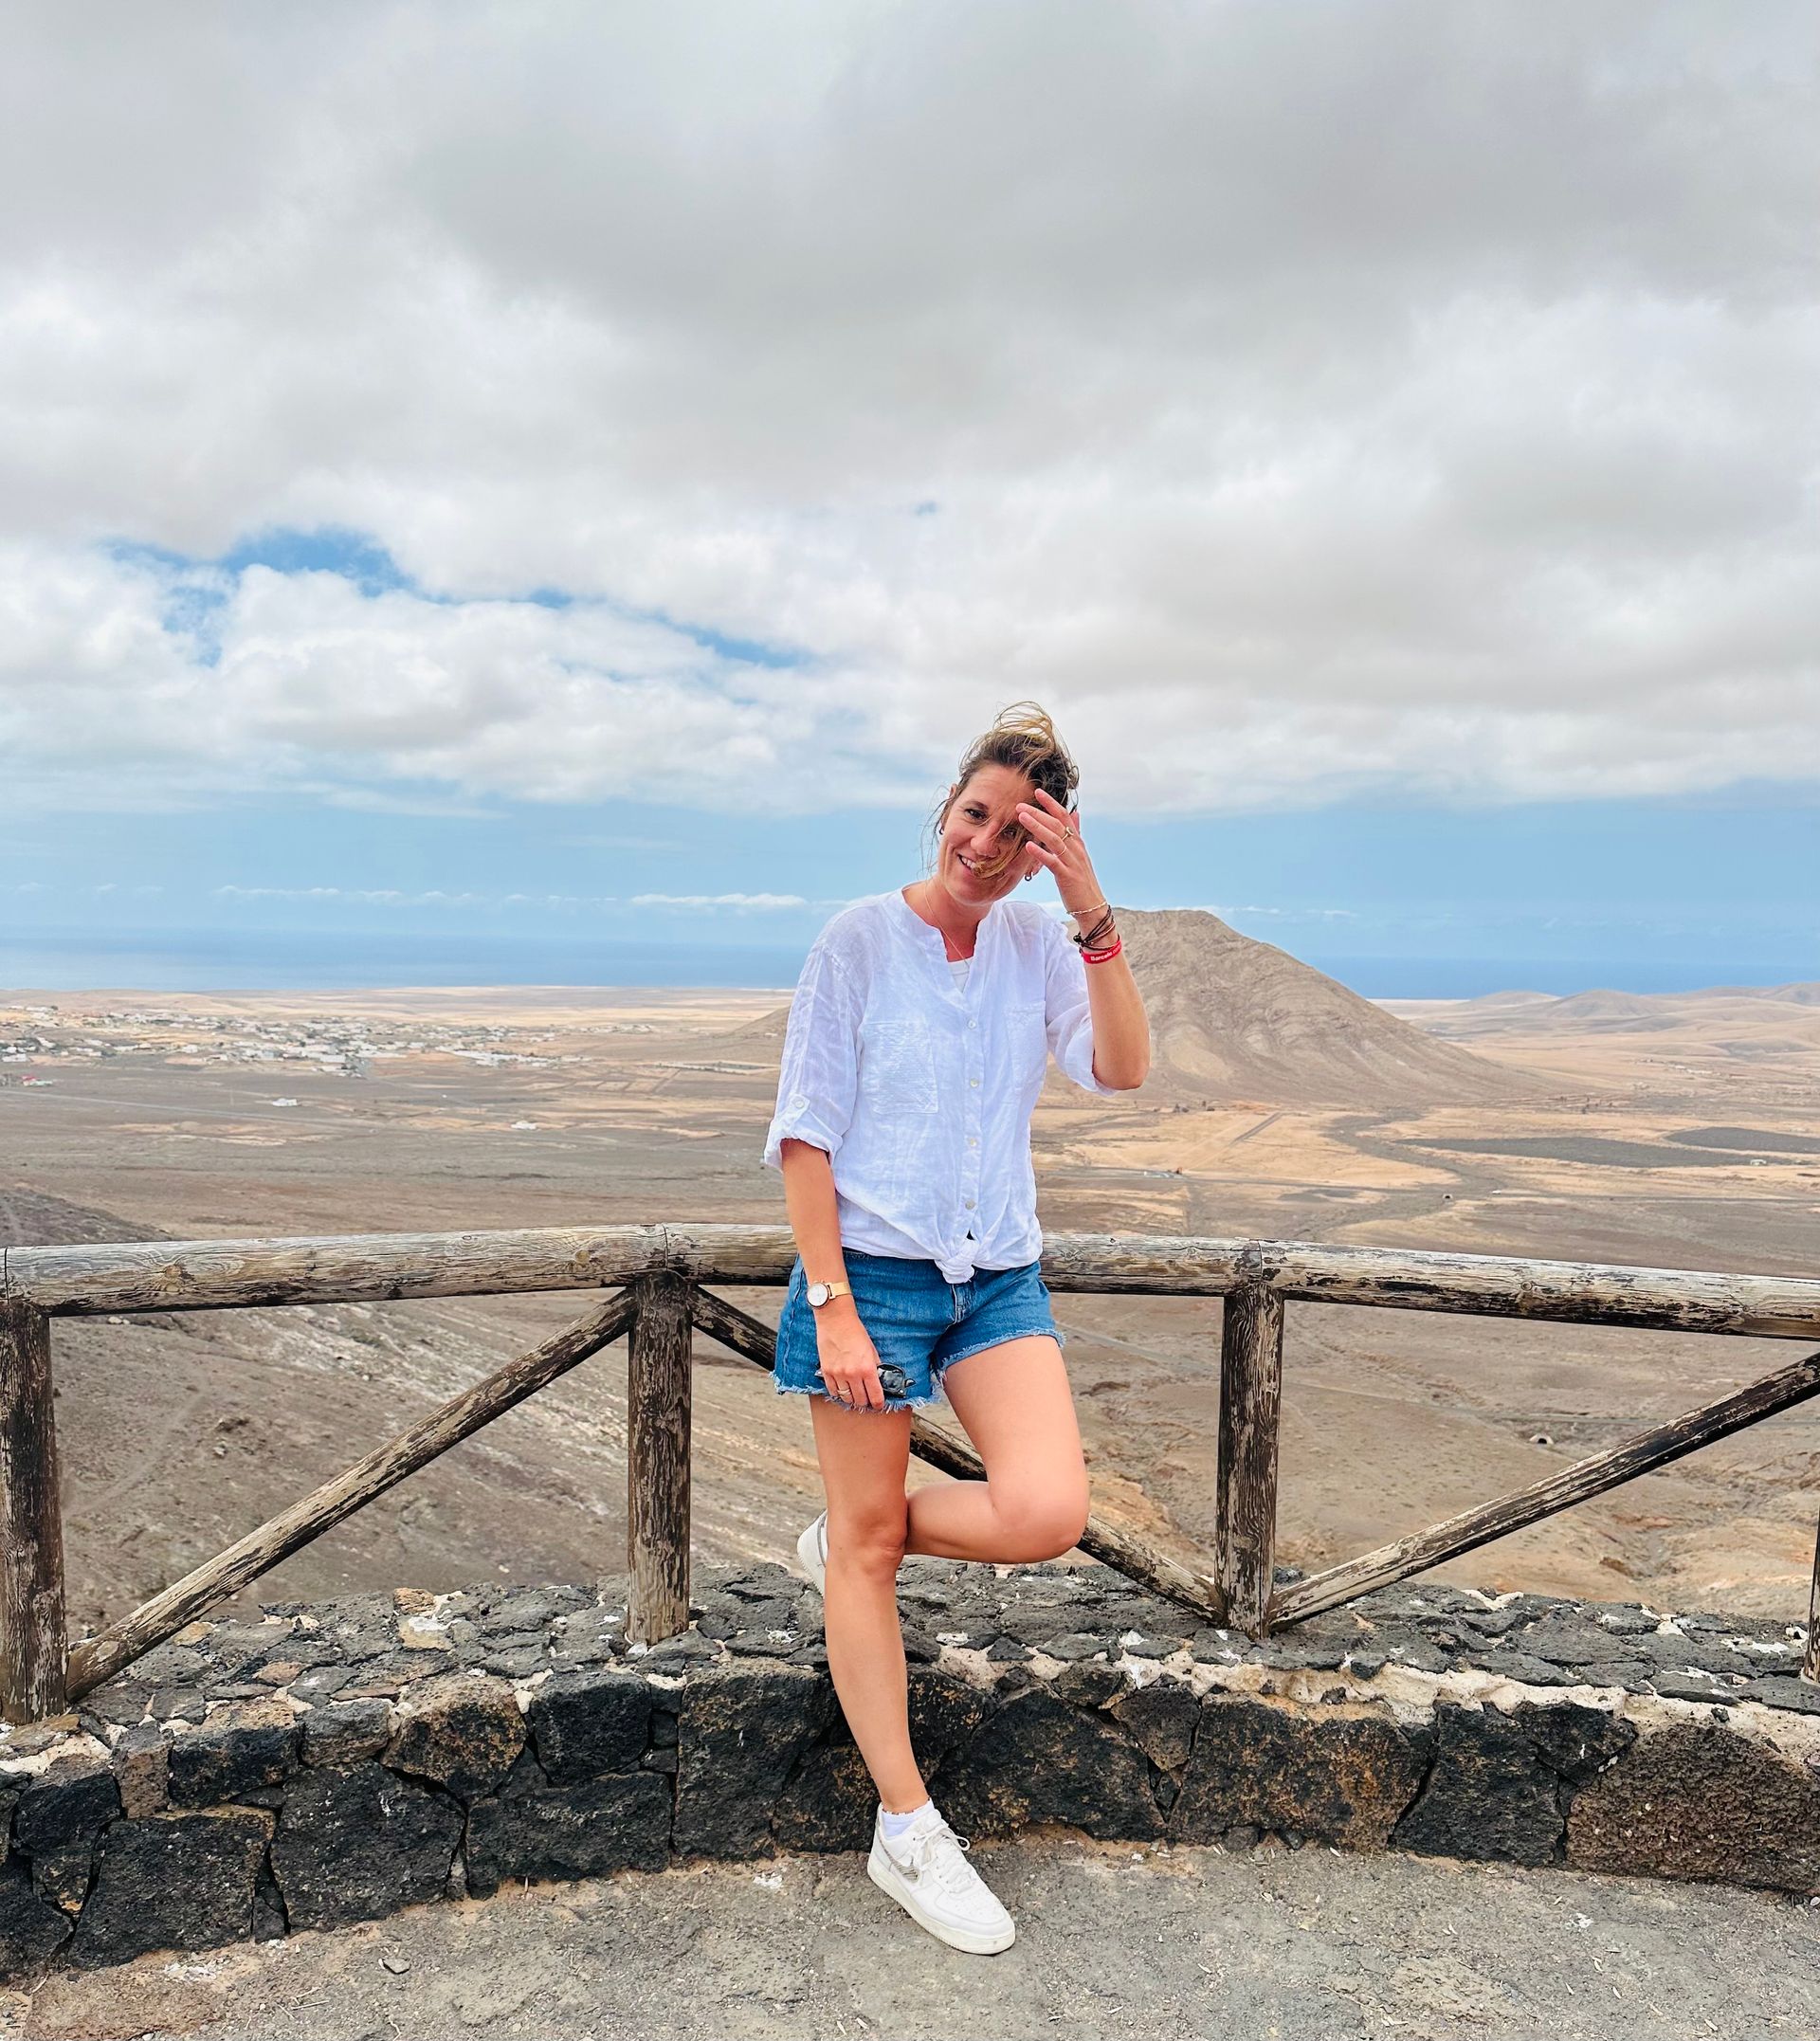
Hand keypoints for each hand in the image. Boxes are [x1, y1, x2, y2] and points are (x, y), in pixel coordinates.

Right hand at [814, 1307, 887, 1410]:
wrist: (836, 1319)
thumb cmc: (854, 1331)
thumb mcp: (871, 1349)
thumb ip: (875, 1366)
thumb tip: (878, 1379)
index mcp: (867, 1368)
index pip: (875, 1396)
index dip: (878, 1404)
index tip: (878, 1405)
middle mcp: (852, 1374)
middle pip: (860, 1400)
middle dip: (865, 1402)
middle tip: (867, 1399)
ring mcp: (838, 1374)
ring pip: (846, 1398)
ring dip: (852, 1399)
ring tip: (855, 1395)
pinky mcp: (826, 1372)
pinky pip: (832, 1391)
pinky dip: (838, 1393)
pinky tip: (842, 1389)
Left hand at [1016, 786, 1102, 917]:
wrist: (1092, 906)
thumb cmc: (1081, 880)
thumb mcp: (1079, 854)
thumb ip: (1076, 833)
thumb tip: (1075, 813)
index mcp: (1077, 842)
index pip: (1064, 817)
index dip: (1051, 803)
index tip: (1037, 792)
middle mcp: (1076, 849)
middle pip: (1057, 825)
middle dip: (1038, 813)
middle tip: (1020, 805)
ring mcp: (1073, 862)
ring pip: (1054, 840)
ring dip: (1037, 827)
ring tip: (1022, 818)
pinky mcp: (1068, 876)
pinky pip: (1053, 862)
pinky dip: (1041, 853)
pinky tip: (1029, 846)